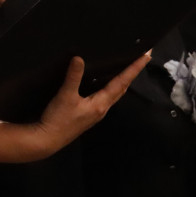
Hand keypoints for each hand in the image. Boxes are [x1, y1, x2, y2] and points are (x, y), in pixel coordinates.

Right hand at [33, 54, 148, 157]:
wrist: (48, 140)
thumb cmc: (59, 119)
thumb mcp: (65, 96)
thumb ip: (73, 77)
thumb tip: (79, 57)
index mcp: (101, 104)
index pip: (121, 82)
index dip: (134, 69)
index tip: (147, 56)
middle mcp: (102, 108)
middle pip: (122, 88)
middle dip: (132, 73)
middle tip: (142, 58)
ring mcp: (96, 112)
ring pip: (115, 92)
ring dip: (123, 79)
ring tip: (128, 66)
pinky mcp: (88, 113)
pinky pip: (106, 95)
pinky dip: (112, 85)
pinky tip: (105, 81)